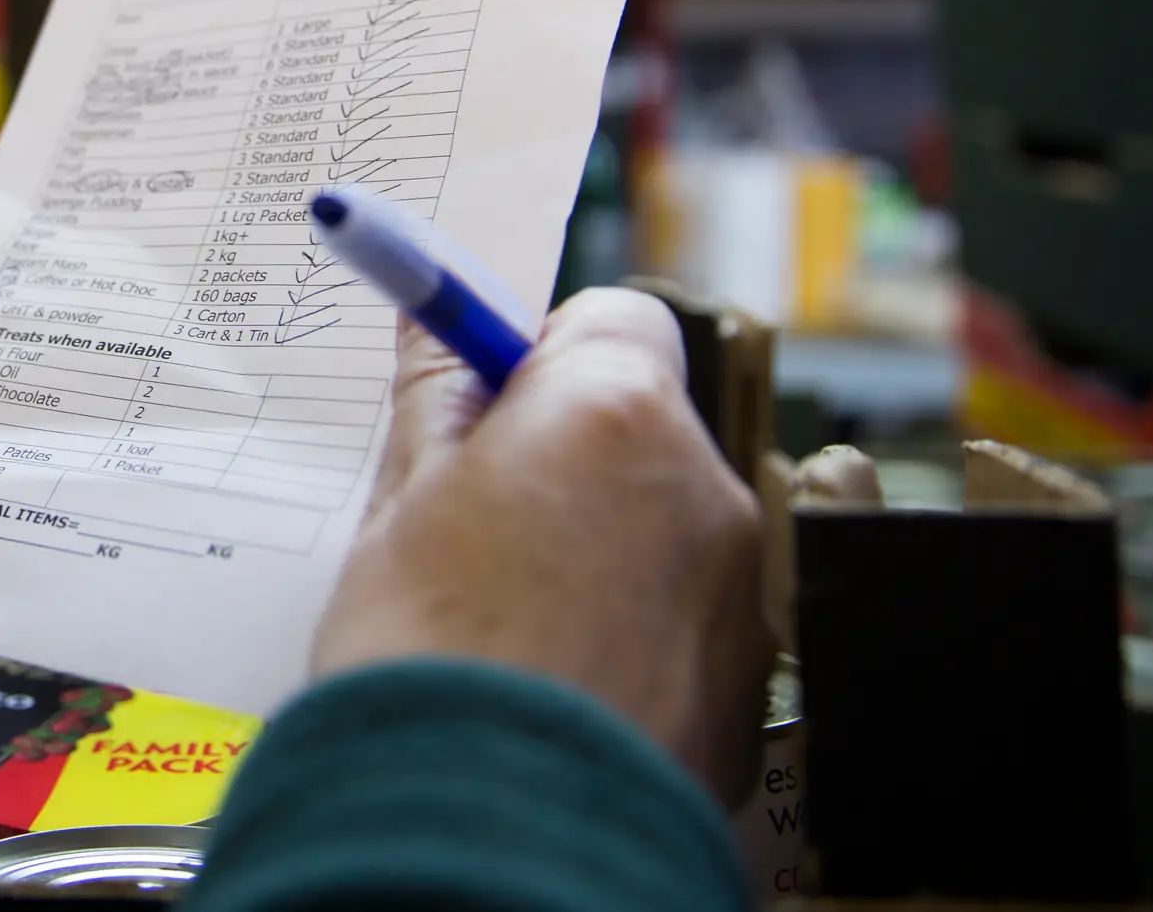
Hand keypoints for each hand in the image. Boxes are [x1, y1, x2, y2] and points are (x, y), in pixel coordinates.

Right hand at [313, 287, 769, 804]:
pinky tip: (554, 679)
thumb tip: (437, 323)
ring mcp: (742, 592)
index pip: (611, 316)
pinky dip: (633, 632)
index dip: (540, 354)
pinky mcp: (752, 685)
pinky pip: (686, 619)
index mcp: (615, 414)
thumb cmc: (430, 661)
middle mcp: (706, 488)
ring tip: (507, 622)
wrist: (486, 836)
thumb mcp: (399, 504)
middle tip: (472, 522)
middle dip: (566, 458)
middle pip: (639, 427)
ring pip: (664, 527)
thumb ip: (436, 398)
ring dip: (601, 548)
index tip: (482, 401)